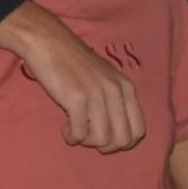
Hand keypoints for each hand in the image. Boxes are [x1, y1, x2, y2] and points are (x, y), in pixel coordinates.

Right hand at [0, 1, 144, 151]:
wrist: (49, 42)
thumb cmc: (74, 61)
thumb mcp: (105, 77)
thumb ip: (116, 99)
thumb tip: (117, 132)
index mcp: (126, 87)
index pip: (138, 131)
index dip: (122, 142)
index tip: (104, 136)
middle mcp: (116, 92)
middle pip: (122, 140)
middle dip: (104, 146)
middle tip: (88, 136)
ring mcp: (97, 95)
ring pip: (102, 140)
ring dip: (86, 141)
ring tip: (75, 130)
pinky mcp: (77, 99)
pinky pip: (80, 134)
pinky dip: (72, 137)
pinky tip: (65, 128)